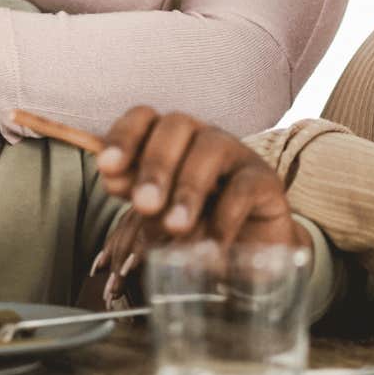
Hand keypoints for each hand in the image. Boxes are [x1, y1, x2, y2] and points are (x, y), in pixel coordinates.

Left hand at [89, 107, 304, 303]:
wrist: (248, 256)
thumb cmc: (195, 228)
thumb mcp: (159, 214)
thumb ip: (136, 194)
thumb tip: (115, 179)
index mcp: (169, 140)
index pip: (143, 118)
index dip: (123, 136)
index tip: (107, 167)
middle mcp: (202, 137)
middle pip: (176, 126)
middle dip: (155, 166)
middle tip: (144, 204)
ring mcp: (237, 155)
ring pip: (210, 149)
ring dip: (188, 189)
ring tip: (175, 227)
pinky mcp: (266, 182)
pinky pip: (245, 186)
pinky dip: (225, 215)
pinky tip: (212, 243)